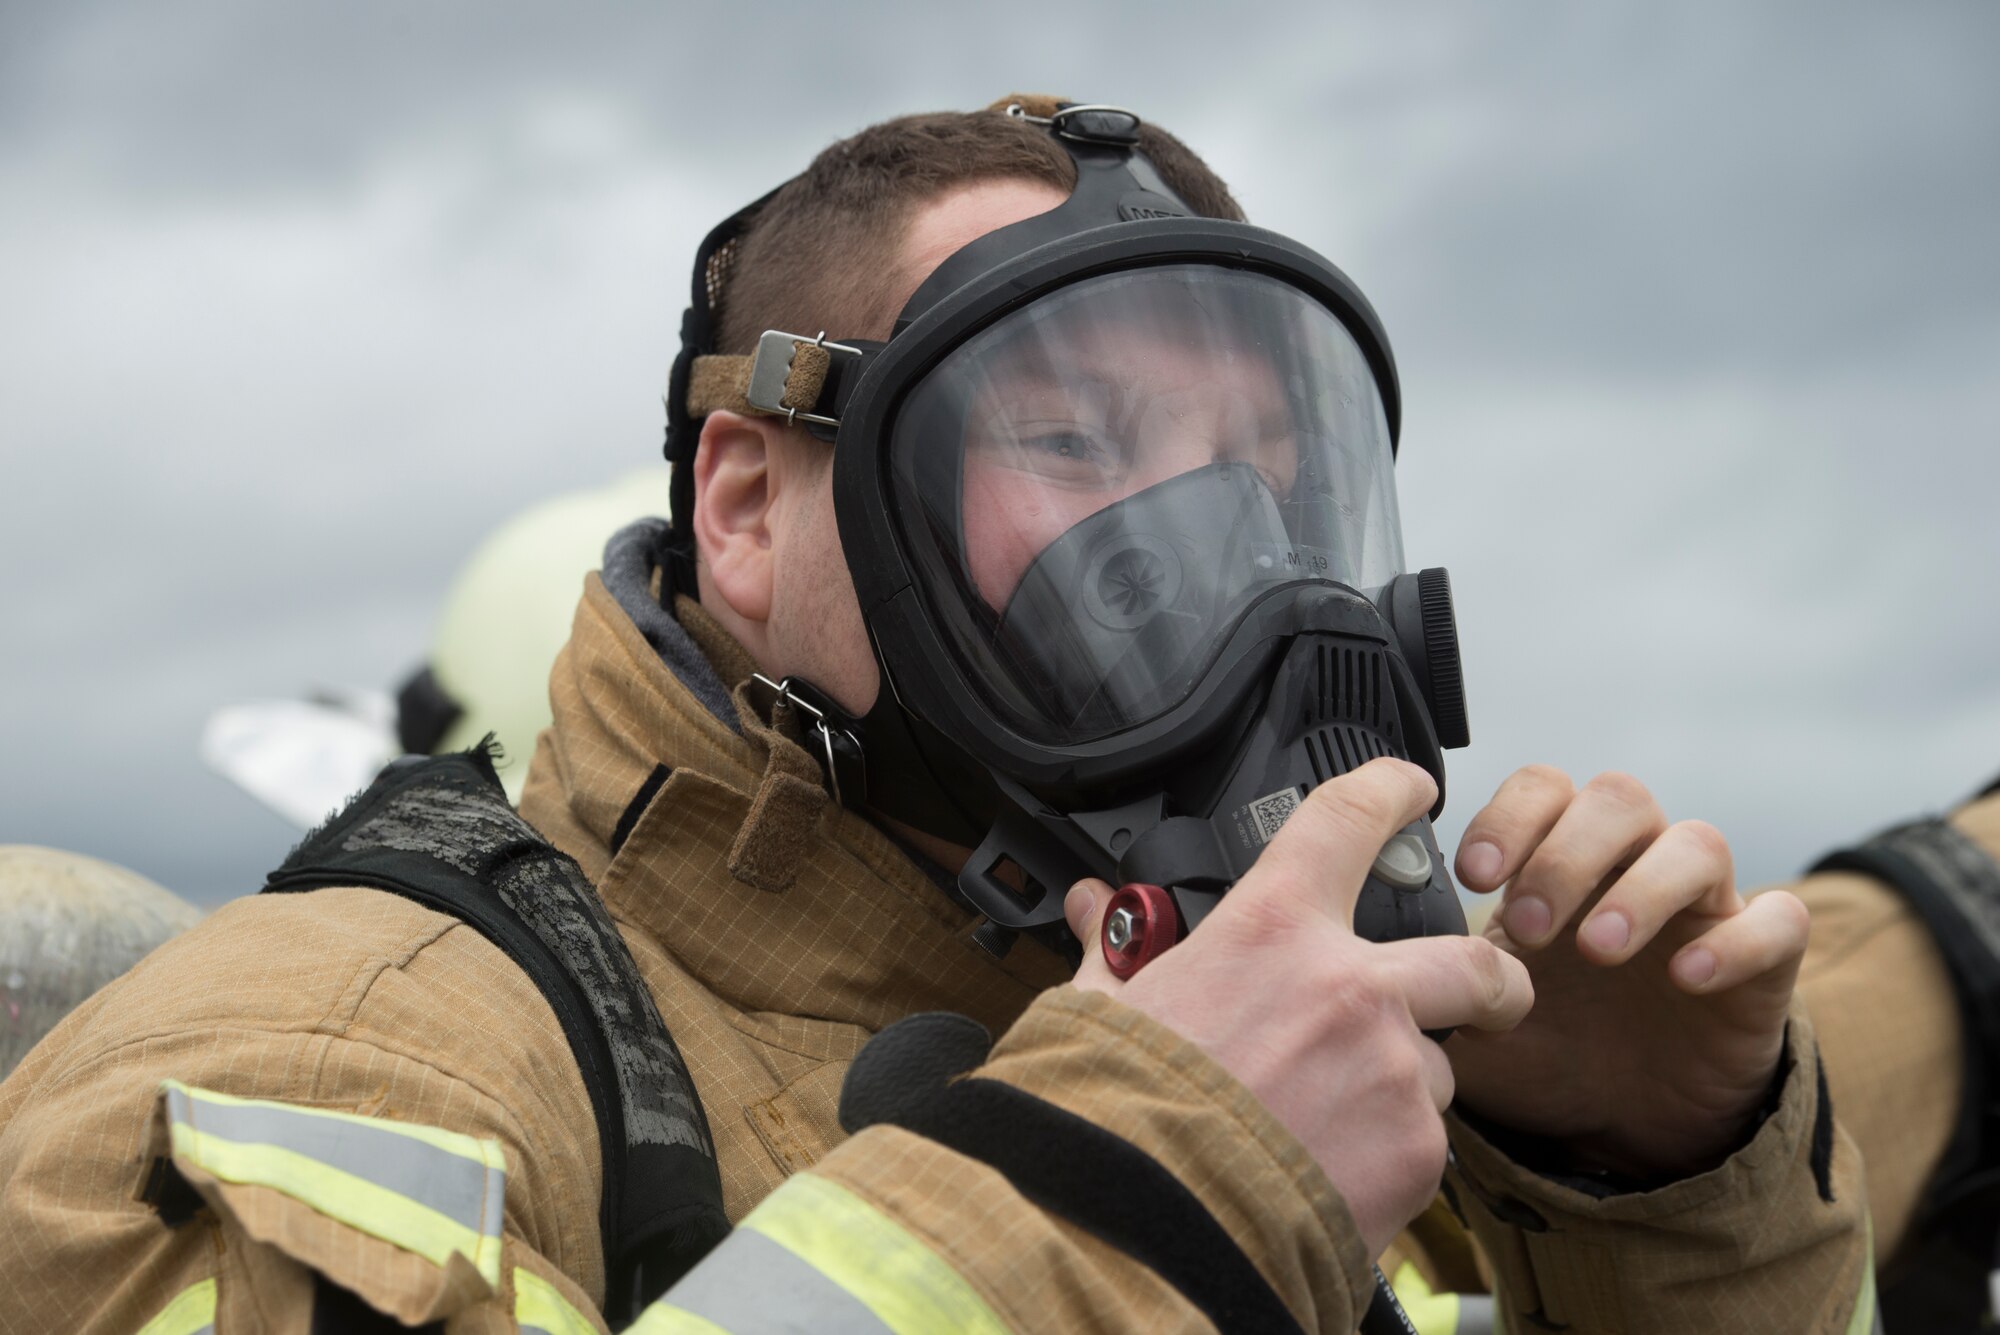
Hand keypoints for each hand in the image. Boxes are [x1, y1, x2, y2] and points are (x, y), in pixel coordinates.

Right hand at [1066, 758, 1532, 1255]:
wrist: (1142, 1231)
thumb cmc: (1117, 1114)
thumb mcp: (1106, 1009)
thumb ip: (1118, 950)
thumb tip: (1091, 908)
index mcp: (1269, 930)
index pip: (1346, 821)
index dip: (1389, 791)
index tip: (1411, 790)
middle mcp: (1350, 986)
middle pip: (1472, 957)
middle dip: (1494, 979)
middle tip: (1486, 995)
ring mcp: (1393, 1069)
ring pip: (1433, 1070)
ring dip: (1398, 1092)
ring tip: (1326, 1128)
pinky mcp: (1417, 1152)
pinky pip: (1421, 1144)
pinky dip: (1385, 1159)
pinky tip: (1325, 1175)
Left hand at [1447, 766, 1809, 1177]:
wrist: (1625, 1125)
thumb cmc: (1544, 1050)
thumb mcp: (1472, 1022)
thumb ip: (1429, 986)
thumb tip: (1368, 968)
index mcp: (1560, 859)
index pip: (1541, 789)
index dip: (1507, 816)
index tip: (1470, 875)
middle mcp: (1634, 863)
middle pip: (1617, 797)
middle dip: (1565, 852)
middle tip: (1527, 927)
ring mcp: (1705, 907)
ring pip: (1696, 841)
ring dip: (1642, 886)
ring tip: (1597, 948)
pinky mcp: (1766, 961)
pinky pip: (1779, 919)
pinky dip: (1738, 938)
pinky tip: (1688, 976)